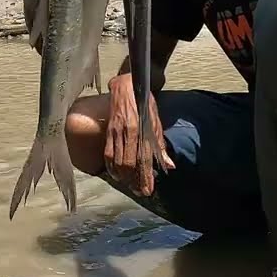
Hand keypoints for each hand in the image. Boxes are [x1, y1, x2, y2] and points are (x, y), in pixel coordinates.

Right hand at [104, 73, 174, 196]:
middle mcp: (128, 132)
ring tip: (129, 185)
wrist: (128, 84)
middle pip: (129, 164)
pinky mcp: (109, 131)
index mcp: (142, 130)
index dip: (145, 177)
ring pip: (117, 161)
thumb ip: (160, 144)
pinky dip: (111, 166)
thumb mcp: (156, 121)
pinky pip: (107, 153)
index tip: (148, 190)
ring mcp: (116, 132)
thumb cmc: (144, 102)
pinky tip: (116, 174)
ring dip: (123, 177)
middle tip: (140, 191)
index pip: (144, 159)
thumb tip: (169, 165)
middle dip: (134, 180)